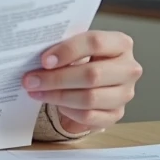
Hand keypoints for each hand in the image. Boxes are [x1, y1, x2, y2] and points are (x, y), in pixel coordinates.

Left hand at [23, 30, 141, 133]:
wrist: (94, 80)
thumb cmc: (83, 57)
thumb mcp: (77, 46)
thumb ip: (63, 47)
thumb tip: (36, 57)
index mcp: (121, 44)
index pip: (96, 42)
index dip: (67, 51)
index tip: (44, 60)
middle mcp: (129, 69)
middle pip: (92, 75)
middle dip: (56, 79)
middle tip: (31, 80)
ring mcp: (125, 94)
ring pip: (89, 98)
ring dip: (57, 96)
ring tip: (36, 91)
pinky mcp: (117, 114)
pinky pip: (89, 116)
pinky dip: (68, 111)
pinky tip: (55, 102)